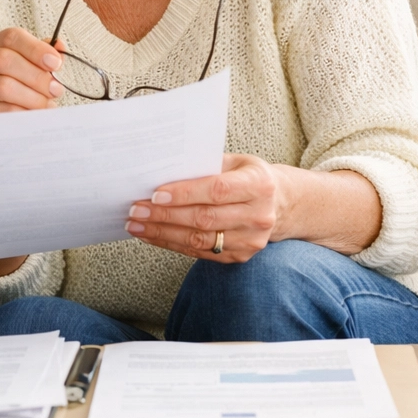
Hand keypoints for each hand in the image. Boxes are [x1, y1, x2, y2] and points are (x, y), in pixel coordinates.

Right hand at [0, 28, 64, 113]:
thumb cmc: (18, 82)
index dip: (35, 49)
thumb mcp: (31, 64)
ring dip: (31, 97)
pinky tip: (33, 114)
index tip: (55, 63)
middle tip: (55, 89)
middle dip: (36, 76)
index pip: (12, 37)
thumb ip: (45, 56)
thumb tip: (60, 48)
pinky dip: (21, 112)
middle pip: (5, 60)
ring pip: (2, 86)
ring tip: (46, 103)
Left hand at [124, 153, 281, 262]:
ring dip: (162, 232)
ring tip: (136, 224)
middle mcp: (258, 215)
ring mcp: (251, 240)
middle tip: (136, 209)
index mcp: (258, 184)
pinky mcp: (240, 256)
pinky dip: (172, 243)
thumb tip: (162, 169)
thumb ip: (204, 165)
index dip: (185, 193)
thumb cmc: (247, 176)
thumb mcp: (234, 162)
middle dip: (165, 215)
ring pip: (199, 239)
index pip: (217, 190)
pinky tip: (152, 235)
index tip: (155, 194)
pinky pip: (200, 252)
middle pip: (204, 218)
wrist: (280, 204)